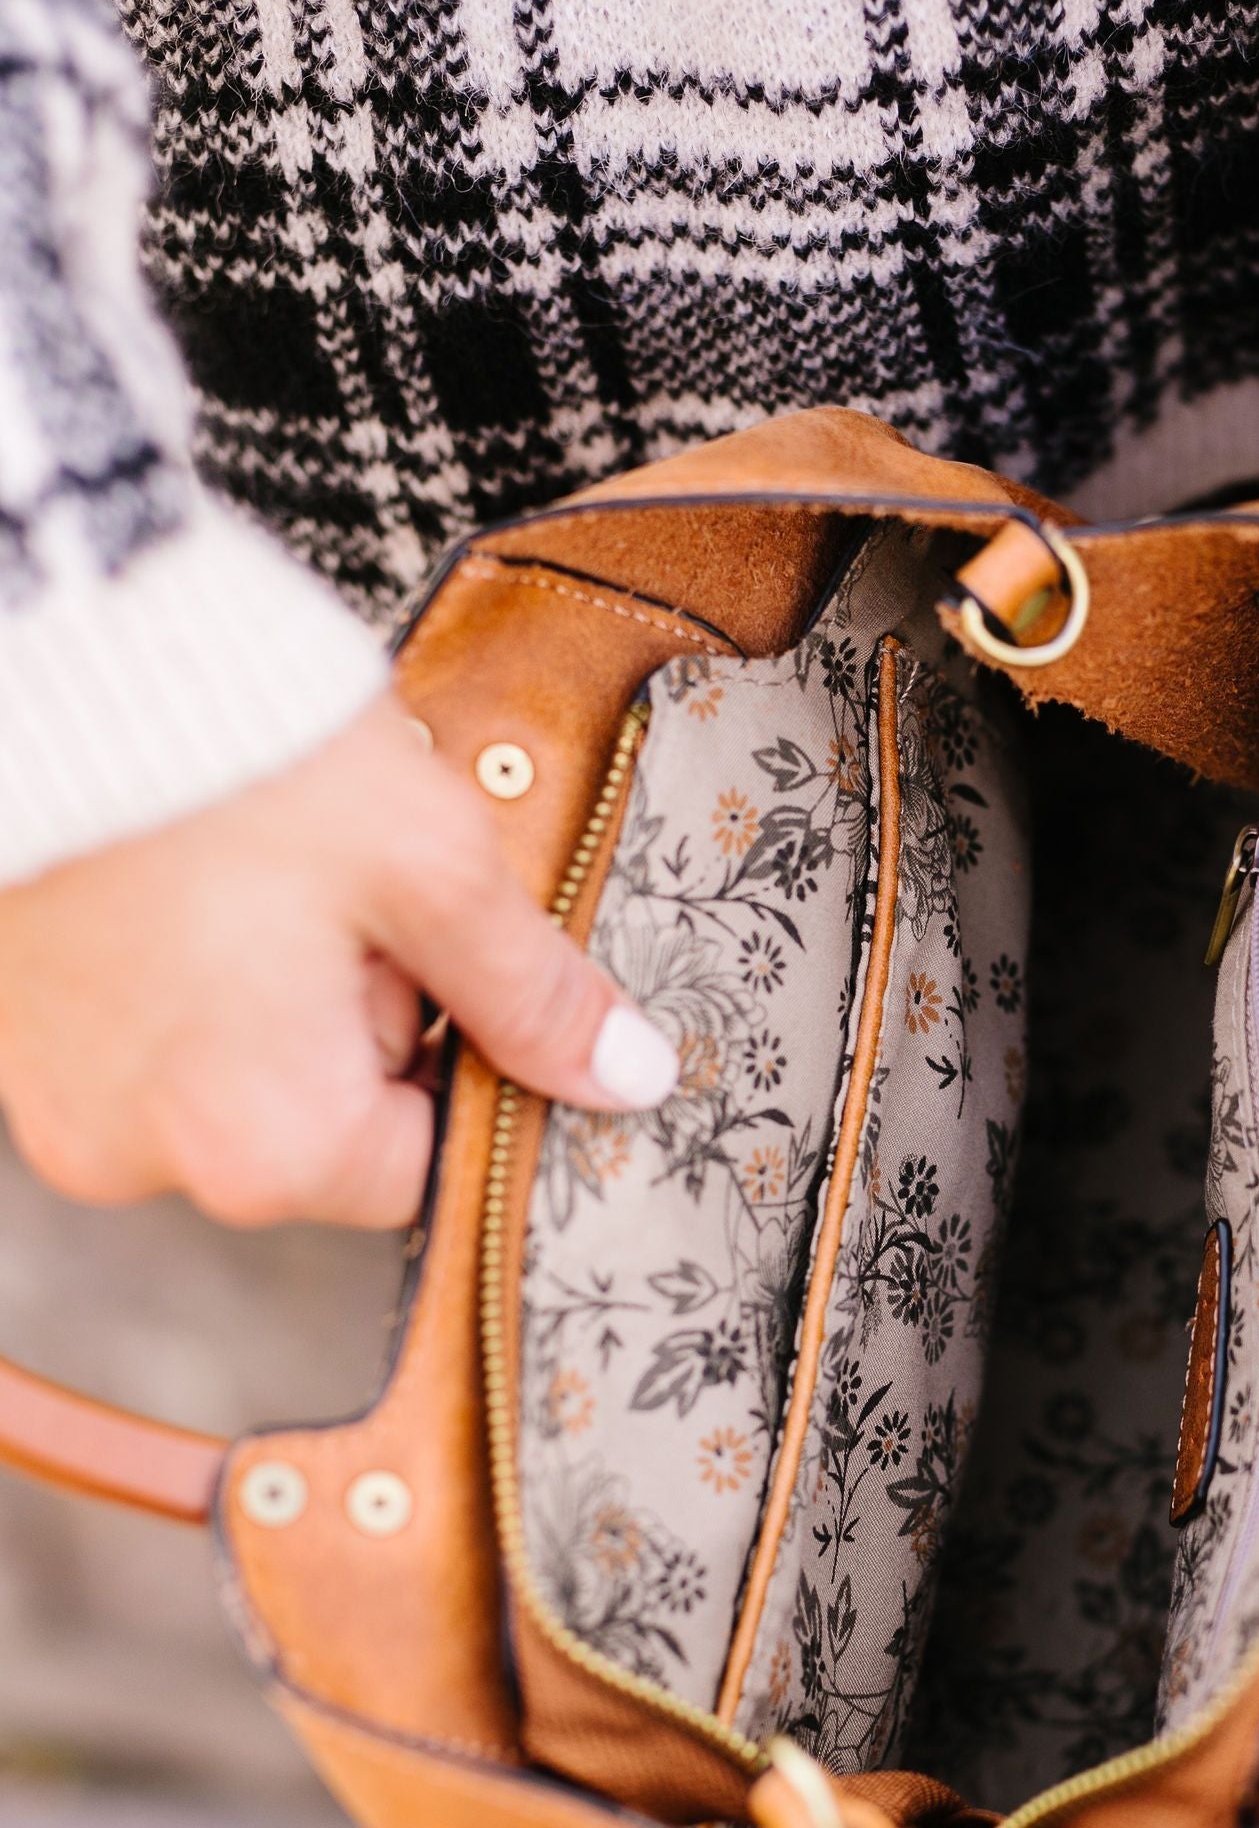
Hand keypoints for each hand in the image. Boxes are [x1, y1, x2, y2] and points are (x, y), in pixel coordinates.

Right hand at [0, 696, 678, 1228]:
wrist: (48, 664)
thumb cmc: (234, 761)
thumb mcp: (429, 867)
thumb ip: (533, 993)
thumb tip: (628, 1079)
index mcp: (264, 1147)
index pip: (421, 1163)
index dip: (457, 1054)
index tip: (438, 951)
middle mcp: (148, 1160)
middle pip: (321, 1123)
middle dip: (357, 1012)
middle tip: (339, 889)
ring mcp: (67, 1110)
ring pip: (233, 1076)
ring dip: (270, 990)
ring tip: (255, 872)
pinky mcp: (19, 1047)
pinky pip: (145, 1040)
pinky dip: (184, 973)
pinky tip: (190, 879)